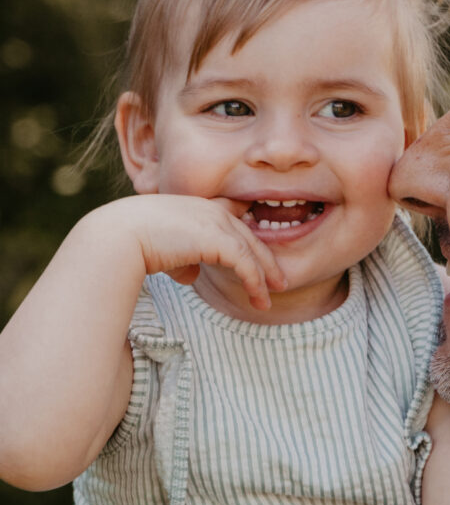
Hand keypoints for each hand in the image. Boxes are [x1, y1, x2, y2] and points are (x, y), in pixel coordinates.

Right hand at [90, 194, 286, 309]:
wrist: (118, 236)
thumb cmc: (130, 242)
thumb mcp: (162, 250)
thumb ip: (181, 260)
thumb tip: (192, 276)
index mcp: (196, 207)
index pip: (230, 221)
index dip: (245, 239)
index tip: (256, 256)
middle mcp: (210, 209)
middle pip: (247, 236)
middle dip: (264, 259)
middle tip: (276, 280)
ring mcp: (216, 221)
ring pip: (251, 250)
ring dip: (263, 276)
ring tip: (269, 296)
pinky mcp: (218, 239)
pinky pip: (245, 262)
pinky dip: (255, 281)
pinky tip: (258, 297)